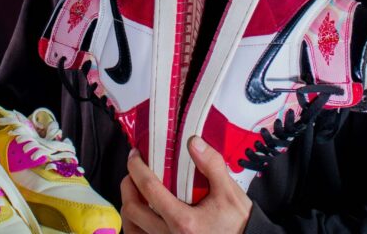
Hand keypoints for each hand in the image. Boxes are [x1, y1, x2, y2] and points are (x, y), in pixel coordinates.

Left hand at [120, 136, 252, 233]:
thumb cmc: (238, 224)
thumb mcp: (230, 193)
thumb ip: (211, 165)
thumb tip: (193, 141)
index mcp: (183, 221)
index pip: (149, 189)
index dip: (137, 167)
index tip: (135, 155)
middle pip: (132, 210)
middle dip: (128, 185)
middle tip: (133, 170)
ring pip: (131, 229)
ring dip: (129, 206)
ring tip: (135, 191)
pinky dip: (135, 225)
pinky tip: (143, 213)